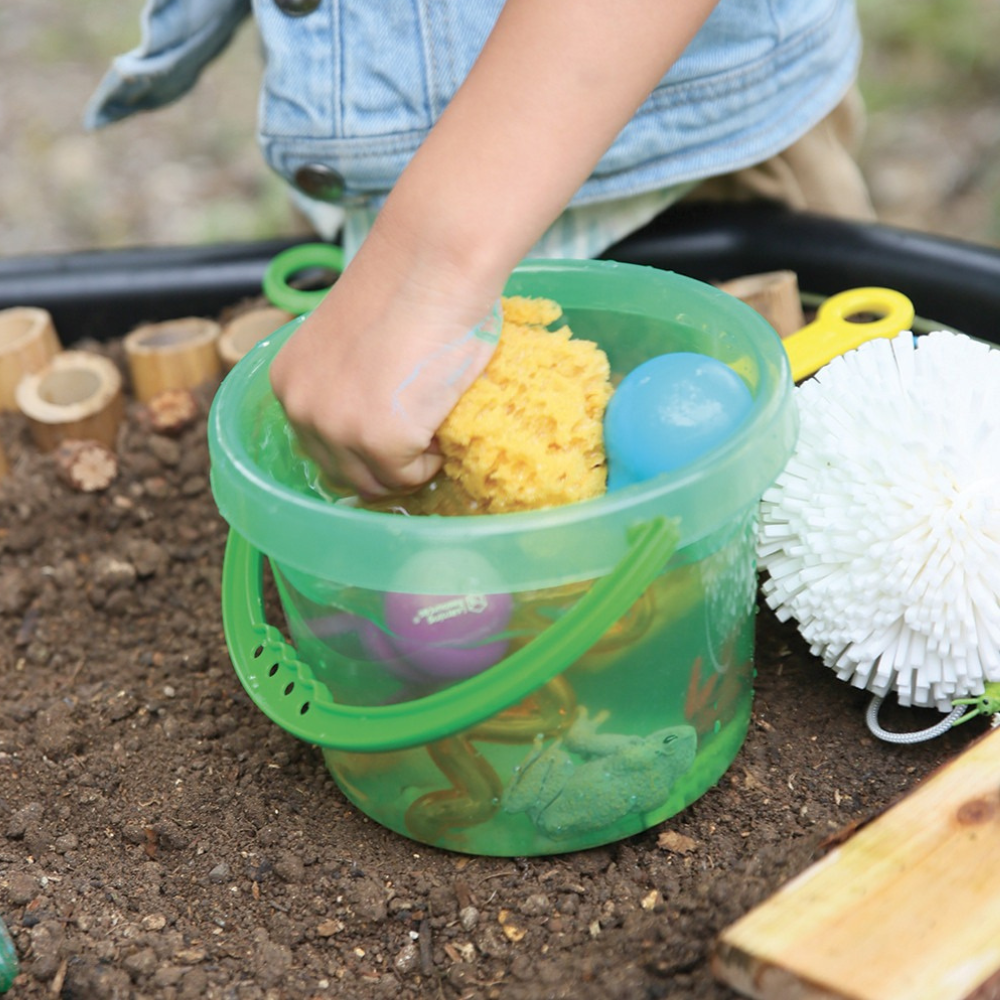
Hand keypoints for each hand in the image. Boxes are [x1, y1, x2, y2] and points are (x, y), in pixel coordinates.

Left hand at [269, 222, 503, 497]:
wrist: (433, 262)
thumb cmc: (407, 285)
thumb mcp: (348, 343)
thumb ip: (346, 381)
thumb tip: (374, 410)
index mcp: (288, 382)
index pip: (318, 445)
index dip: (359, 446)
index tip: (393, 432)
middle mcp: (300, 408)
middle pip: (342, 472)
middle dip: (382, 463)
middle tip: (419, 436)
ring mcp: (337, 428)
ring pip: (374, 482)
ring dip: (407, 465)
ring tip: (431, 422)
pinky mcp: (378, 441)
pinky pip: (408, 477)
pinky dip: (430, 460)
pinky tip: (439, 417)